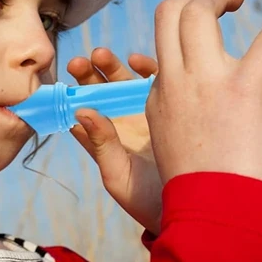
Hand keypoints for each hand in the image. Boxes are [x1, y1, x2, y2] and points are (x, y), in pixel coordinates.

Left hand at [66, 48, 162, 234]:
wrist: (195, 206)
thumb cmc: (149, 200)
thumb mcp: (118, 175)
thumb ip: (100, 145)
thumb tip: (80, 112)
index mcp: (105, 141)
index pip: (84, 112)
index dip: (72, 94)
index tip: (65, 82)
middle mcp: (124, 123)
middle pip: (101, 91)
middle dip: (89, 74)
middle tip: (79, 62)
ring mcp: (147, 113)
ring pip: (125, 83)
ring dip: (112, 67)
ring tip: (100, 55)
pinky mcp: (171, 107)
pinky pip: (156, 82)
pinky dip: (146, 68)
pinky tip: (137, 61)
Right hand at [145, 0, 261, 188]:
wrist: (222, 225)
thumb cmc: (205, 197)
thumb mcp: (169, 155)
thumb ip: (171, 124)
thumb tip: (177, 110)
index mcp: (160, 98)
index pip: (163, 46)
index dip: (182, 32)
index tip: (205, 35)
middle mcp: (176, 83)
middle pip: (169, 12)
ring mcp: (207, 82)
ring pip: (198, 11)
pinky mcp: (247, 87)